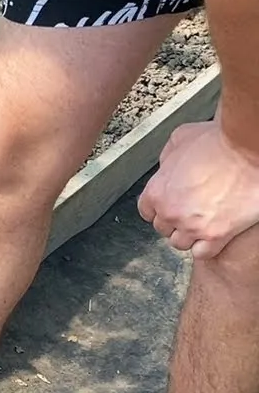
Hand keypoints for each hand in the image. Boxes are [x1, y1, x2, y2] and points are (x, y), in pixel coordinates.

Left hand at [137, 120, 258, 257]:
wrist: (246, 149)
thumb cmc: (217, 140)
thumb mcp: (180, 139)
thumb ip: (168, 157)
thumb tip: (167, 165)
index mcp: (156, 191)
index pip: (147, 211)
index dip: (160, 209)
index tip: (171, 206)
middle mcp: (170, 212)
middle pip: (163, 229)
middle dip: (175, 221)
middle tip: (192, 212)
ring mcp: (192, 226)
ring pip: (180, 243)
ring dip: (190, 236)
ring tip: (203, 224)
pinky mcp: (217, 235)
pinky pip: (203, 253)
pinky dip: (206, 247)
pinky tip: (214, 236)